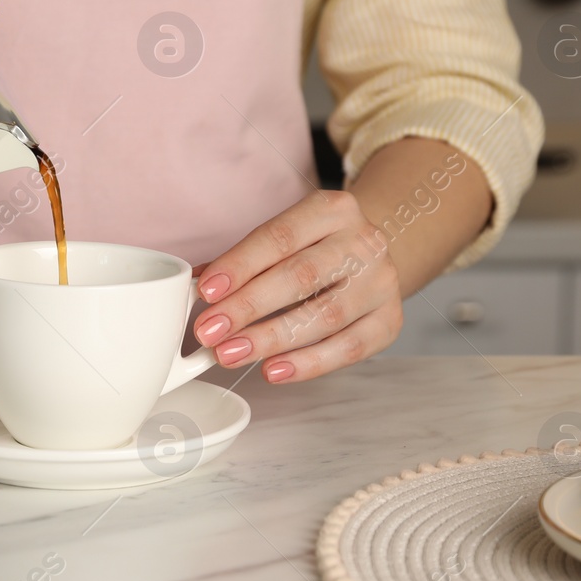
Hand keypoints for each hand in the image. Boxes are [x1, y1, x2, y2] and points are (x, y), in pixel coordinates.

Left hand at [191, 191, 402, 382]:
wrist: (370, 257)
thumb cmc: (312, 249)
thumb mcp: (282, 240)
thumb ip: (240, 261)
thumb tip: (190, 287)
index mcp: (332, 209)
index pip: (279, 237)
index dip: (240, 265)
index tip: (205, 291)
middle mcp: (364, 242)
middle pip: (301, 276)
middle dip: (248, 307)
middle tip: (209, 331)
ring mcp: (382, 282)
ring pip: (324, 315)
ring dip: (271, 339)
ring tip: (230, 355)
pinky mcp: (390, 320)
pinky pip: (348, 348)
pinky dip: (308, 363)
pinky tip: (272, 370)